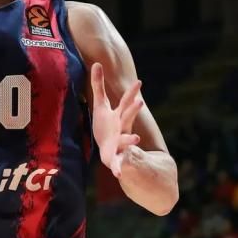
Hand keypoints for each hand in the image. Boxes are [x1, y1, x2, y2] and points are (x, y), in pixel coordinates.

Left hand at [90, 62, 142, 178]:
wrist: (110, 150)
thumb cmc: (106, 125)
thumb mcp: (100, 105)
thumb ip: (98, 85)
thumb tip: (96, 62)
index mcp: (119, 116)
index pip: (125, 102)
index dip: (131, 92)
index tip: (139, 82)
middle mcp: (122, 128)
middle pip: (128, 117)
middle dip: (133, 110)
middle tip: (140, 102)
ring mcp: (120, 143)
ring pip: (127, 140)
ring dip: (130, 139)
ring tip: (136, 138)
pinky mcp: (115, 158)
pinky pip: (118, 163)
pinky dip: (119, 168)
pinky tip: (119, 174)